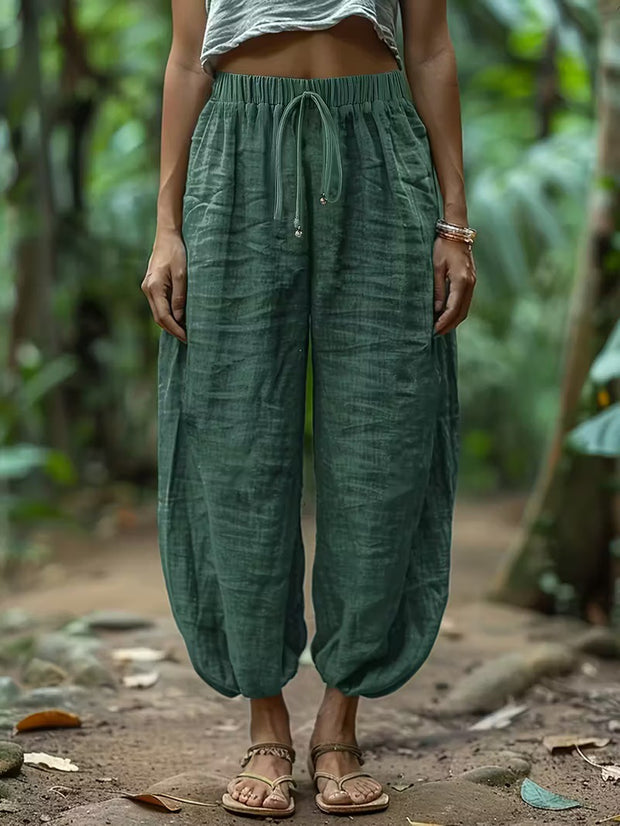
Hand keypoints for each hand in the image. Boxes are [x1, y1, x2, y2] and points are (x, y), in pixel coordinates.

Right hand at [141, 228, 186, 342]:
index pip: (164, 316)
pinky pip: (160, 305)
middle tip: (189, 338)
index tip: (188, 338)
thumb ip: (180, 297)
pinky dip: (169, 314)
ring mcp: (148, 288)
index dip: (176, 329)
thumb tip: (179, 318)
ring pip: (159, 312)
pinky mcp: (152, 286)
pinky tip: (180, 318)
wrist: (167, 236)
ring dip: (171, 323)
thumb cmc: (176, 252)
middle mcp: (147, 289)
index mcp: (153, 287)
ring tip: (186, 331)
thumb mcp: (182, 274)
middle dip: (173, 330)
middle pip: (159, 318)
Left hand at [432, 236, 476, 334]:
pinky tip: (447, 315)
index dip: (444, 322)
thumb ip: (437, 289)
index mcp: (461, 280)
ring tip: (440, 328)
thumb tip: (437, 310)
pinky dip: (457, 311)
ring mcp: (473, 282)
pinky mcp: (471, 280)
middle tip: (435, 334)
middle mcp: (470, 283)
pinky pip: (465, 301)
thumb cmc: (443, 247)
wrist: (456, 232)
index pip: (453, 308)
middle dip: (449, 325)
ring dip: (454, 320)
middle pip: (462, 312)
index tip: (434, 330)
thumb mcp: (436, 267)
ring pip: (465, 308)